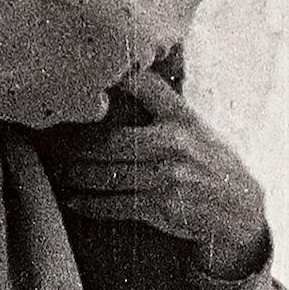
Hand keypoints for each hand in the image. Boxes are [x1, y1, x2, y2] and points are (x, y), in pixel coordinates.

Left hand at [47, 68, 268, 277]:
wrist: (240, 210)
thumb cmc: (210, 163)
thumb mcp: (196, 126)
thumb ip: (162, 107)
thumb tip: (121, 80)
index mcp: (183, 118)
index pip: (146, 87)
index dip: (115, 80)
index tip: (80, 80)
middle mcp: (175, 144)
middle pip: (110, 141)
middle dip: (75, 145)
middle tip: (48, 143)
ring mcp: (168, 177)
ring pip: (108, 175)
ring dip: (76, 176)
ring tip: (55, 172)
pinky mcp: (163, 206)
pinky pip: (116, 205)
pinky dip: (91, 204)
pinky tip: (73, 200)